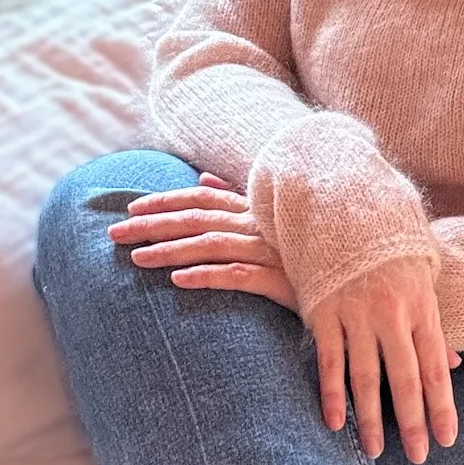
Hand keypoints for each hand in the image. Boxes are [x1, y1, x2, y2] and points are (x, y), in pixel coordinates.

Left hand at [108, 173, 297, 309]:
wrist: (348, 285)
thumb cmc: (307, 254)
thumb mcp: (273, 221)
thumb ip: (238, 198)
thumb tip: (205, 180)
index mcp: (256, 211)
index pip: (202, 199)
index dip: (166, 201)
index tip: (131, 207)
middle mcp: (259, 226)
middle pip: (198, 219)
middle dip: (153, 224)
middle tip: (115, 233)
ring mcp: (271, 251)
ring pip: (211, 244)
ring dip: (171, 250)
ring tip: (137, 259)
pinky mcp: (281, 280)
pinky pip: (237, 275)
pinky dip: (207, 275)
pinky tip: (179, 281)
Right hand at [307, 255, 459, 464]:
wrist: (346, 207)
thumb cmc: (391, 251)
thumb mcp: (422, 281)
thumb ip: (433, 326)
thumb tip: (455, 365)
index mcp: (422, 307)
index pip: (434, 368)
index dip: (441, 406)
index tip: (446, 440)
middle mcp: (392, 314)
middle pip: (404, 378)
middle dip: (412, 421)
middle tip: (418, 457)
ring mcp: (356, 314)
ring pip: (365, 377)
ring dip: (370, 419)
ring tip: (375, 451)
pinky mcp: (324, 311)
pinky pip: (329, 361)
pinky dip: (331, 394)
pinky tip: (334, 423)